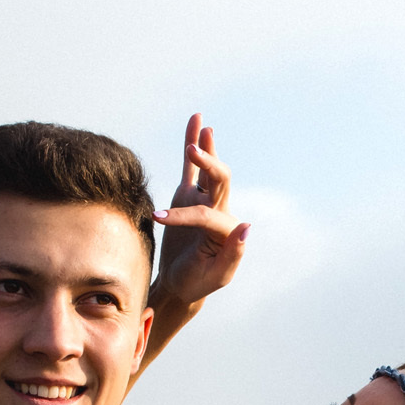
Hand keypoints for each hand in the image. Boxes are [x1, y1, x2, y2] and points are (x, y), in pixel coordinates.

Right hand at [150, 113, 249, 308]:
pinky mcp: (187, 196)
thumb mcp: (218, 275)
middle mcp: (218, 209)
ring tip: (205, 128)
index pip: (206, 213)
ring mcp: (203, 200)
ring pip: (208, 170)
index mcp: (225, 228)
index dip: (183, 215)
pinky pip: (190, 168)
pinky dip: (192, 143)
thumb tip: (246, 226)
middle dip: (209, 164)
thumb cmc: (198, 282)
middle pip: (220, 180)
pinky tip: (197, 121)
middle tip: (195, 152)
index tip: (158, 218)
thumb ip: (233, 254)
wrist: (181, 283)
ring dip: (207, 149)